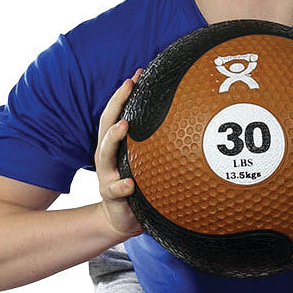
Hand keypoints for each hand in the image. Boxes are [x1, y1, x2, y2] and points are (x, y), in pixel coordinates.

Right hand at [95, 72, 144, 238]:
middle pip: (106, 124)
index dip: (124, 93)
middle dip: (117, 103)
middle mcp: (108, 157)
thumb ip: (158, 144)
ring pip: (104, 154)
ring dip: (114, 138)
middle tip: (128, 86)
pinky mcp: (111, 196)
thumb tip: (187, 121)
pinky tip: (130, 183)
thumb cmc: (140, 187)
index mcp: (116, 146)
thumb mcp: (148, 162)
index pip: (117, 113)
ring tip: (125, 126)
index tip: (138, 74)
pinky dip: (122, 186)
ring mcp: (107, 175)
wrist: (123, 219)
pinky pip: (115, 190)